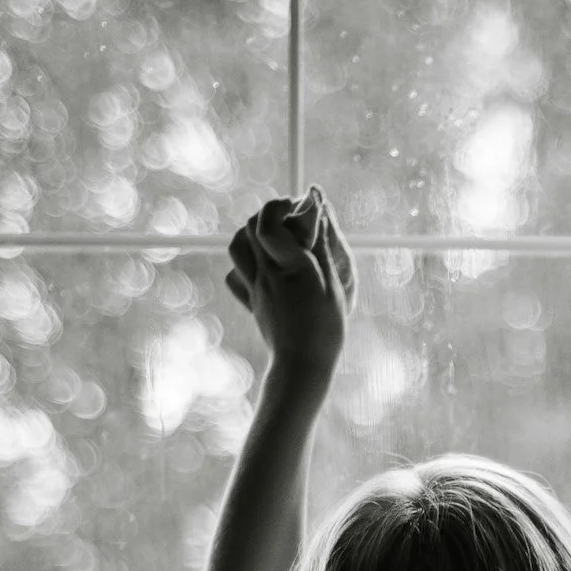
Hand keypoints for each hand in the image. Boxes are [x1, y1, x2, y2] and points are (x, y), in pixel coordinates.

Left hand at [226, 187, 355, 382]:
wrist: (302, 366)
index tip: (294, 205)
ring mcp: (255, 289)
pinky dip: (243, 265)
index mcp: (290, 267)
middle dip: (266, 216)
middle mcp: (267, 274)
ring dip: (250, 236)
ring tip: (272, 240)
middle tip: (288, 219)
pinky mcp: (252, 304)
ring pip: (237, 248)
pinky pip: (235, 277)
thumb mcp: (335, 286)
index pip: (267, 222)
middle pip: (249, 229)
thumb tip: (318, 210)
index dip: (277, 207)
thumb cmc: (325, 329)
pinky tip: (261, 269)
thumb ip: (323, 246)